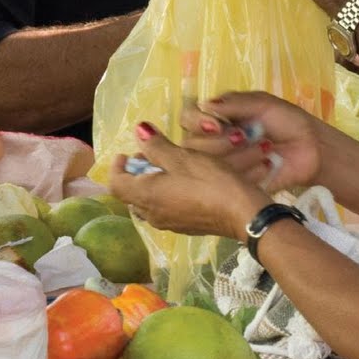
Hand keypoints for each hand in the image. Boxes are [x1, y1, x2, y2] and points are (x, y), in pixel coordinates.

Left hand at [109, 124, 271, 241]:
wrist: (242, 214)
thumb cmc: (209, 182)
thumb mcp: (182, 157)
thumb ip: (156, 146)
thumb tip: (138, 131)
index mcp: (145, 196)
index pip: (116, 184)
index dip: (117, 167)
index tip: (127, 153)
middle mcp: (152, 214)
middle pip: (131, 194)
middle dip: (135, 174)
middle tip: (151, 156)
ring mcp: (169, 224)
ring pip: (148, 203)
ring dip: (150, 185)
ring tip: (168, 168)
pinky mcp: (185, 227)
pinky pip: (164, 210)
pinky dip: (164, 195)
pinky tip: (184, 184)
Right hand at [180, 93, 326, 192]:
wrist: (311, 148)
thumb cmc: (286, 120)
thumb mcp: (262, 104)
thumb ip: (234, 103)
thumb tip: (204, 105)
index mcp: (216, 118)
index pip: (188, 118)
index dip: (197, 122)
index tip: (217, 125)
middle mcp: (213, 142)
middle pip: (192, 146)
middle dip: (217, 143)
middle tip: (243, 137)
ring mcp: (222, 166)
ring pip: (207, 167)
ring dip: (236, 157)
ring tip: (263, 149)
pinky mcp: (235, 186)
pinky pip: (228, 184)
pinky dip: (248, 172)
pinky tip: (266, 165)